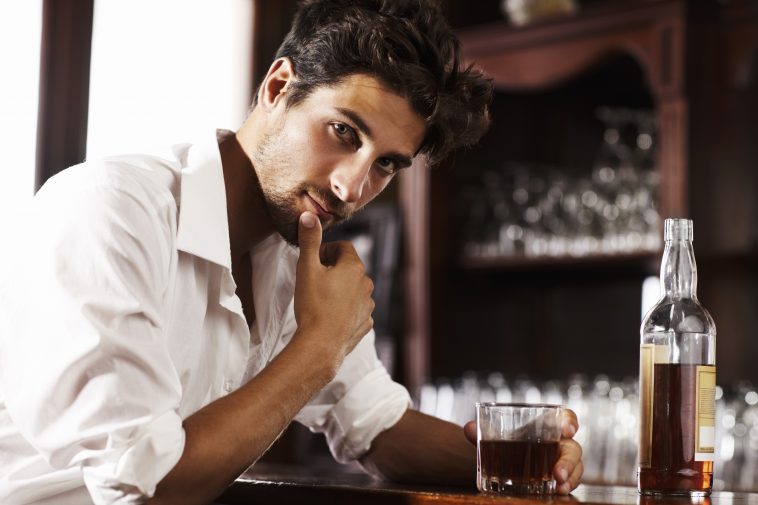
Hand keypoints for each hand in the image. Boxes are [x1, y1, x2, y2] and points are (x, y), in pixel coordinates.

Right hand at [293, 211, 374, 366]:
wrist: (320, 345)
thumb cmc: (312, 305)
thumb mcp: (306, 268)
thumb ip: (309, 240)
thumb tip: (309, 216)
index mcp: (354, 267)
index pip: (343, 247)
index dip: (325, 251)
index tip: (313, 262)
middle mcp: (366, 284)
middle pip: (349, 268)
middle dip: (333, 270)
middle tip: (314, 281)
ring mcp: (368, 306)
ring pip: (354, 290)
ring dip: (340, 290)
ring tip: (321, 300)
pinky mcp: (365, 324)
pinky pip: (356, 310)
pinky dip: (345, 309)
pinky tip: (330, 316)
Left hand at [463, 408, 582, 494]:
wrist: (502, 459)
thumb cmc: (504, 441)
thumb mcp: (493, 435)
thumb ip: (481, 431)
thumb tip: (470, 428)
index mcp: (546, 424)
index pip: (564, 417)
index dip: (569, 421)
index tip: (567, 430)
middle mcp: (558, 442)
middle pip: (572, 448)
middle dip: (568, 461)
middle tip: (558, 473)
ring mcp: (561, 462)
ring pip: (576, 468)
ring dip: (570, 478)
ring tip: (559, 488)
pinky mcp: (559, 479)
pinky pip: (569, 482)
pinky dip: (566, 488)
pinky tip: (557, 493)